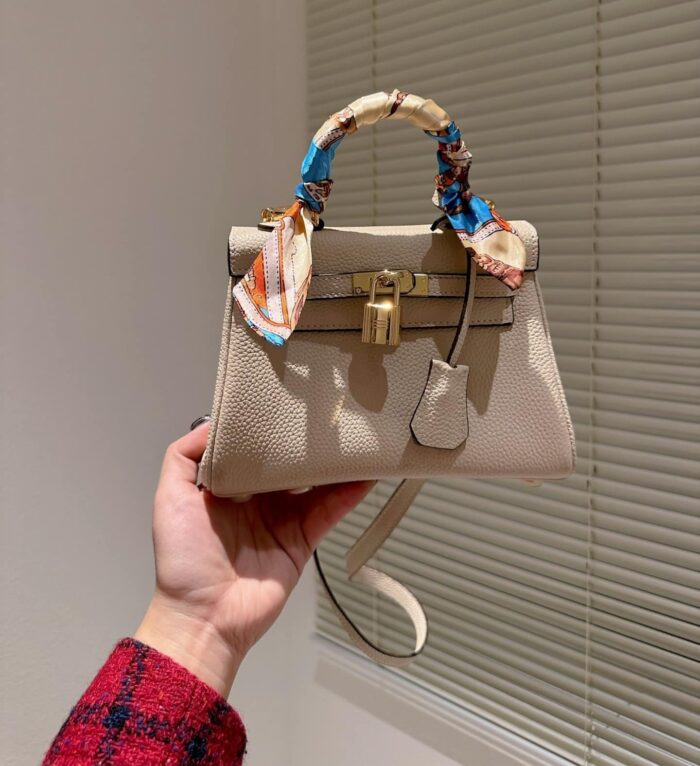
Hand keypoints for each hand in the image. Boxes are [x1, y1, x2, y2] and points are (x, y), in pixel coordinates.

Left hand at [135, 420, 373, 696]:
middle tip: (326, 416)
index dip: (266, 430)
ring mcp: (282, 520)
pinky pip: (328, 513)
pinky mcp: (302, 541)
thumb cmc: (183, 560)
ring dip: (333, 466)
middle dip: (304, 444)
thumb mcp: (170, 499)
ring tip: (353, 440)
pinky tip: (363, 475)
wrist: (204, 617)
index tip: (284, 405)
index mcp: (226, 488)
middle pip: (287, 465)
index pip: (251, 451)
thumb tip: (213, 422)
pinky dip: (347, 495)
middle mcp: (256, 501)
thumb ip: (183, 457)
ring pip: (313, 485)